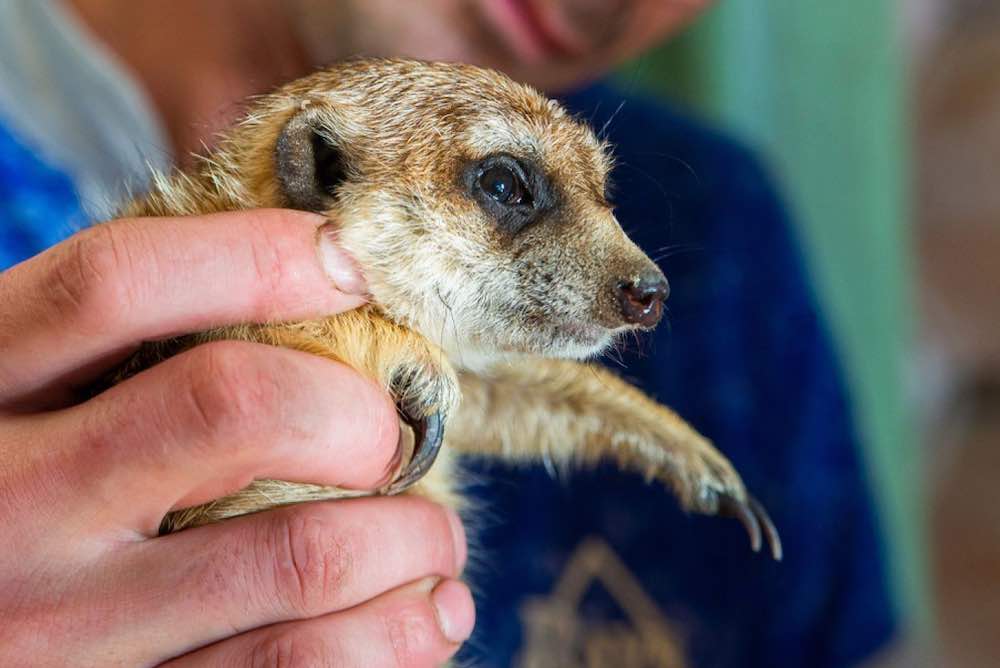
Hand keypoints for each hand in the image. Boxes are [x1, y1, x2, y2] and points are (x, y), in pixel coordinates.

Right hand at [0, 210, 472, 665]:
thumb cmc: (9, 496)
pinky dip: (394, 638)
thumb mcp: (19, 399)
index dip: (260, 257)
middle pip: (236, 406)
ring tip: (436, 541)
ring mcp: (61, 625)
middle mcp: (9, 505)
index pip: (118, 284)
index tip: (350, 270)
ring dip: (410, 540)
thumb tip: (316, 276)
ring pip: (299, 558)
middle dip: (359, 412)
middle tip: (396, 437)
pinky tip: (424, 618)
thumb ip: (119, 349)